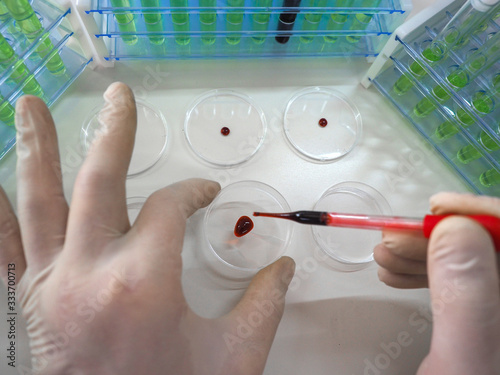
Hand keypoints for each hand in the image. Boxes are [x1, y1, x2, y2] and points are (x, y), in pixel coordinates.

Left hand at [0, 82, 295, 374]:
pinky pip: (5, 249)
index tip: (204, 193)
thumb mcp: (233, 356)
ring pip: (39, 201)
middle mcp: (89, 274)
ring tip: (28, 105)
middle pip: (100, 181)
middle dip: (114, 133)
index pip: (169, 208)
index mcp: (143, 282)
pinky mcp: (31, 303)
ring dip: (37, 149)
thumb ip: (263, 304)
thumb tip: (282, 268)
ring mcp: (51, 286)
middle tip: (119, 97)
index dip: (192, 192)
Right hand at [374, 192, 499, 373]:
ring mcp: (499, 318)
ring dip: (426, 254)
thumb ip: (468, 296)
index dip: (483, 215)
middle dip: (439, 237)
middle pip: (493, 250)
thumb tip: (456, 230)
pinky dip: (427, 273)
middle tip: (394, 238)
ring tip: (385, 257)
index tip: (438, 210)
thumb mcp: (464, 363)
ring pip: (474, 265)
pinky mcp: (485, 325)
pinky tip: (398, 275)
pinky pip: (461, 285)